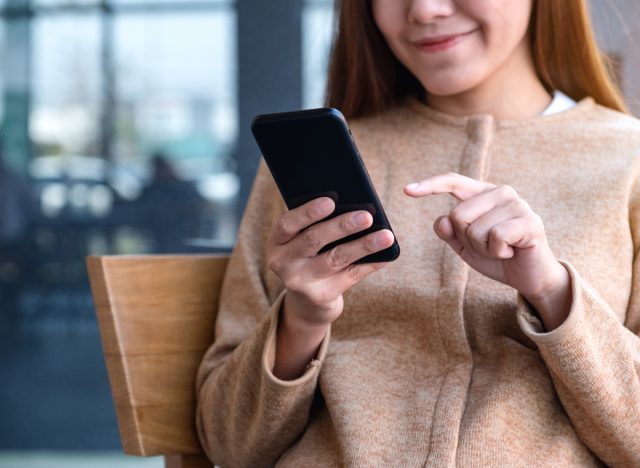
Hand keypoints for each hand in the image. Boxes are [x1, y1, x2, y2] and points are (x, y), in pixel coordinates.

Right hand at [268, 197, 394, 378]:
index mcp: (276, 242)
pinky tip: (387, 254)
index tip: (330, 201)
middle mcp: (283, 263)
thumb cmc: (309, 257)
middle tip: (366, 216)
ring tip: (385, 235)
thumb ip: (317, 225)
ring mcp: (301, 282)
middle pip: (313, 240)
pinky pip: (351, 276)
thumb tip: (356, 207)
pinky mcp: (321, 296)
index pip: (287, 224)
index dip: (308, 212)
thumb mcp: (301, 241)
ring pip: (335, 259)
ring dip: (363, 245)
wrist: (306, 302)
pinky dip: (371, 263)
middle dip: (342, 226)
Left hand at [404, 172, 570, 328]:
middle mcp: (502, 193)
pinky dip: (497, 252)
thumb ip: (450, 233)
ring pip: (475, 229)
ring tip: (501, 250)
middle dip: (466, 240)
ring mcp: (518, 205)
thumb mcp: (466, 246)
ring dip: (483, 249)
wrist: (530, 277)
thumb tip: (441, 220)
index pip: (454, 182)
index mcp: (484, 194)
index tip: (406, 191)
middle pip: (458, 215)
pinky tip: (511, 252)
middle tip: (488, 247)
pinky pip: (495, 237)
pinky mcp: (530, 222)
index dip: (430, 185)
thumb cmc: (497, 256)